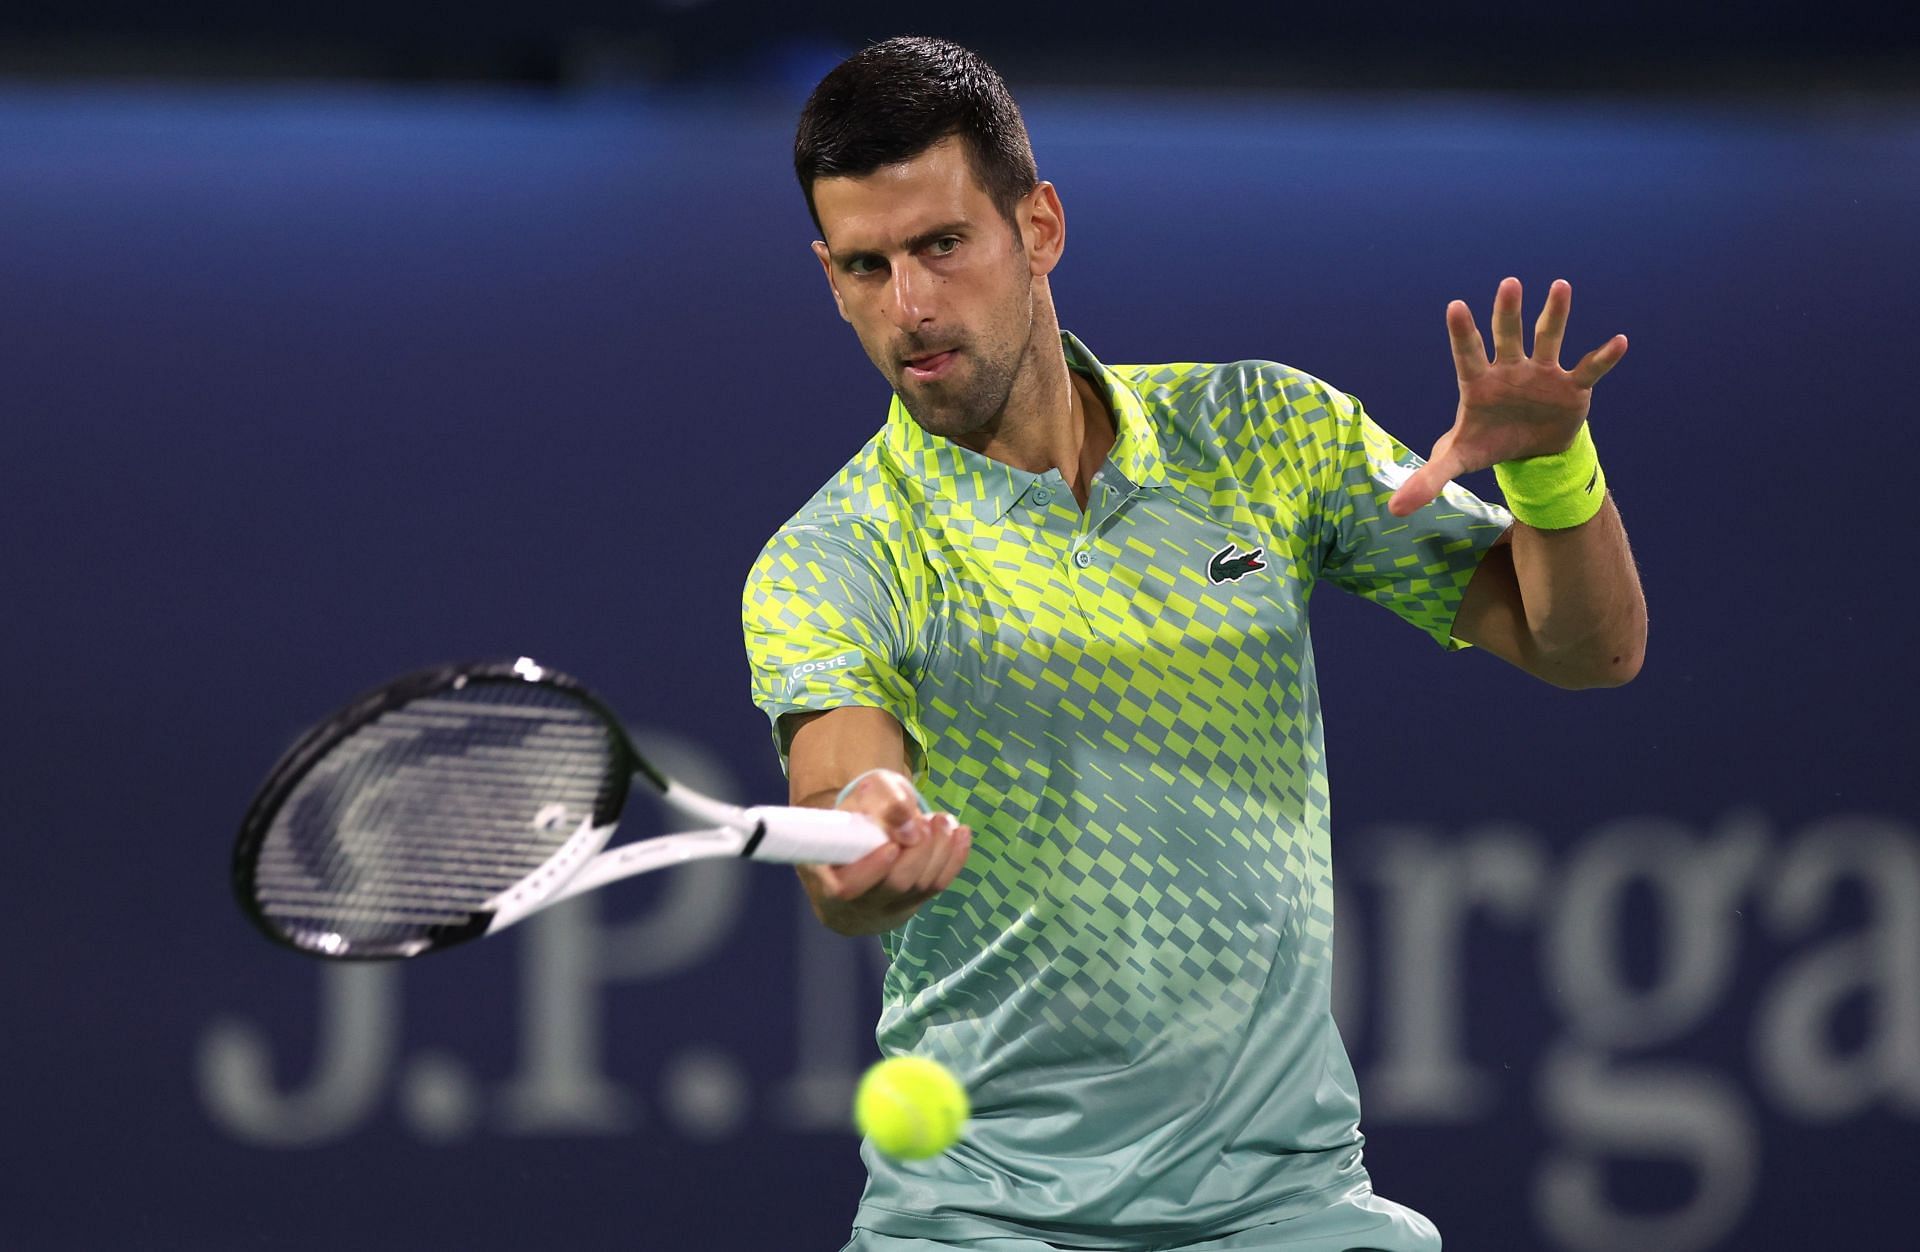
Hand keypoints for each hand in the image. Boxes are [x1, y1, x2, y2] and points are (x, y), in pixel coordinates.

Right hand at [803, 769, 972, 935]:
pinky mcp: (914, 902)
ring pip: (922, 886)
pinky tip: (962, 833)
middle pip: (897, 885)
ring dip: (940, 850)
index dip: (872, 869)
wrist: (863, 838)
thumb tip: (910, 826)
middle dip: (920, 851)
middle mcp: (859, 900)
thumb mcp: (862, 796)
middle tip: (927, 821)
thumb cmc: (857, 814)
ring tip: (941, 820)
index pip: (847, 888)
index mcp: (828, 877)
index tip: (892, 846)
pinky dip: (956, 859)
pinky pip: (939, 886)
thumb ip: (882, 800)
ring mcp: (889, 905)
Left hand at [1388, 277, 1627, 517]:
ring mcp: (1542, 374)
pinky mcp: (1570, 387)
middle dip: (1508, 312)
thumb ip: (1429, 478)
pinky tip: (1620, 341)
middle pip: (1508, 336)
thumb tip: (1393, 510)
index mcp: (1479, 382)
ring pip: (1548, 338)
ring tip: (1560, 286)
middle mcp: (1510, 370)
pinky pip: (1588, 369)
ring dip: (1556, 314)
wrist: (1530, 453)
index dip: (1462, 332)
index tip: (1455, 306)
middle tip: (1509, 284)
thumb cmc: (1488, 443)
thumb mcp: (1459, 461)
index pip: (1467, 354)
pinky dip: (1603, 357)